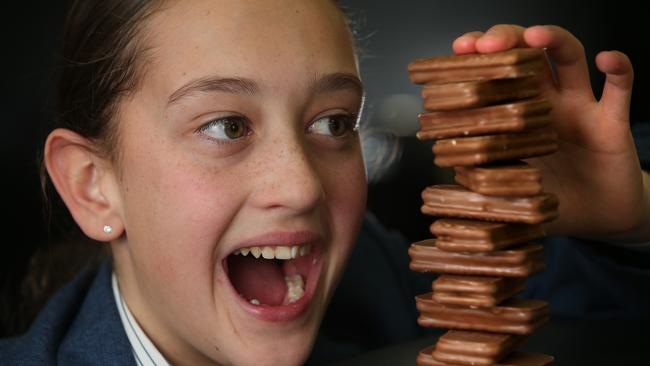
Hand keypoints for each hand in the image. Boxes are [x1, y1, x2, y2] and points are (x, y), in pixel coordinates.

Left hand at [452, 25, 649, 241]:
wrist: (599, 217)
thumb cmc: (551, 198)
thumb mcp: (512, 190)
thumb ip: (485, 178)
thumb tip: (454, 164)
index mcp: (515, 115)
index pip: (494, 76)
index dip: (476, 60)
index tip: (459, 52)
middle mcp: (545, 102)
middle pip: (527, 54)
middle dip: (506, 40)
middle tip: (485, 44)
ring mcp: (579, 107)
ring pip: (569, 57)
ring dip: (552, 39)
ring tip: (533, 36)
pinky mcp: (612, 121)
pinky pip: (621, 87)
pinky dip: (618, 68)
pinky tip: (606, 59)